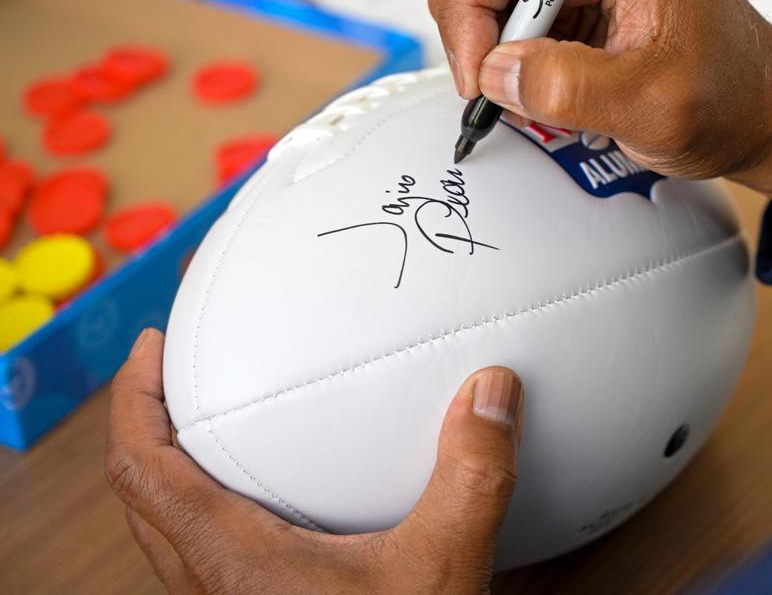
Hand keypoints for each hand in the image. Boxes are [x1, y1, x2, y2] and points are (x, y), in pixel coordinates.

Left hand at [106, 328, 523, 593]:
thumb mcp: (442, 570)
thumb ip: (470, 478)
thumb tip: (491, 390)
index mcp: (233, 561)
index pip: (143, 469)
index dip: (132, 400)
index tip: (149, 347)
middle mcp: (212, 587)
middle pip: (138, 495)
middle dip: (144, 424)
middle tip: (173, 373)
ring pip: (163, 530)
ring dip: (170, 469)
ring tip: (209, 423)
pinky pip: (204, 553)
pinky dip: (210, 506)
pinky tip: (271, 498)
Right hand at [428, 0, 771, 214]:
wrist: (766, 118)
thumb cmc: (736, 98)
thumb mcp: (657, 104)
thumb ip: (574, 87)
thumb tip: (497, 72)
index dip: (469, 7)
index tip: (479, 74)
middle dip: (469, 24)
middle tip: (487, 87)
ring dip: (487, 47)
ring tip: (518, 96)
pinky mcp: (577, 11)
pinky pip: (511, 24)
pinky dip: (505, 63)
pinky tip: (533, 95)